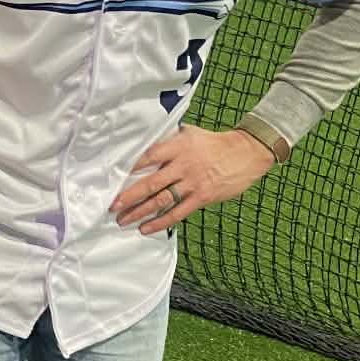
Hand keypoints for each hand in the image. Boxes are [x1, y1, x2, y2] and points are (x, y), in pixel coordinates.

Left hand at [111, 122, 274, 235]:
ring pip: (161, 200)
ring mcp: (192, 183)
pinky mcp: (202, 197)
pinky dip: (160, 221)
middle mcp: (183, 165)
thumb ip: (169, 138)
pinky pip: (177, 212)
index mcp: (178, 146)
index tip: (114, 177)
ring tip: (123, 220)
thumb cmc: (214, 142)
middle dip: (129, 196)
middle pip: (151, 182)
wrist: (246, 153)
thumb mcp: (190, 132)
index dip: (130, 167)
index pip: (149, 156)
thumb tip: (145, 140)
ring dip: (140, 211)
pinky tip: (146, 228)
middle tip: (112, 206)